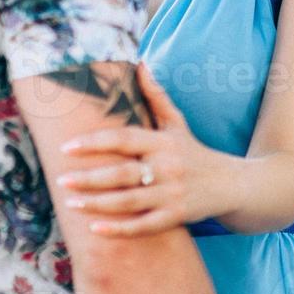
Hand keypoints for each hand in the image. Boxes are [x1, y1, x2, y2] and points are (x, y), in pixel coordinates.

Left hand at [57, 61, 231, 236]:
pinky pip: (144, 226)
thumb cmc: (195, 151)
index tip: (66, 147)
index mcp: (163, 141)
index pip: (124, 139)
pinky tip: (96, 230)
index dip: (94, 142)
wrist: (232, 183)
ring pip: (129, 201)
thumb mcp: (177, 122)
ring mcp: (172, 194)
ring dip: (98, 204)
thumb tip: (139, 63)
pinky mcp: (177, 217)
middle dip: (90, 178)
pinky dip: (120, 229)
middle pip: (123, 173)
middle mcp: (168, 167)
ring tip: (71, 204)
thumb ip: (156, 95)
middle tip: (61, 181)